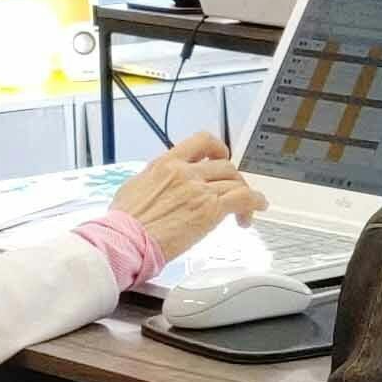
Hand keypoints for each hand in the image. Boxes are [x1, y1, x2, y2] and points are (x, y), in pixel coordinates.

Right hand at [115, 132, 262, 260]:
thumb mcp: (134, 187)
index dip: (218, 147)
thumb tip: (160, 185)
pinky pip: (244, 198)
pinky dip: (256, 201)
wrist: (125, 239)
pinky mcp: (210, 209)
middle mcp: (185, 172)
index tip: (222, 156)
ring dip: (244, 195)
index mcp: (165, 163)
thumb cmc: (124, 222)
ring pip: (235, 182)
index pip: (201, 141)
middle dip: (232, 179)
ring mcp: (199, 189)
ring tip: (245, 210)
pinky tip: (258, 208)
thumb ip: (154, 181)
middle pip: (224, 165)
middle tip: (232, 193)